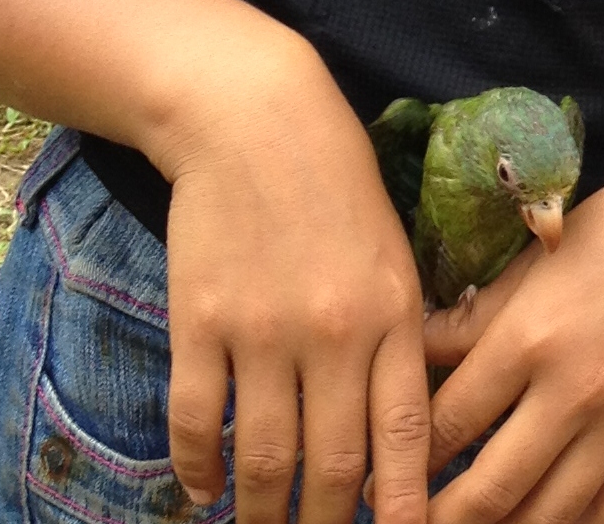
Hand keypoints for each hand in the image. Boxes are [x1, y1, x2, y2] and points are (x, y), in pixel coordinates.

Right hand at [159, 58, 432, 523]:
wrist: (257, 119)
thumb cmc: (339, 189)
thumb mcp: (395, 255)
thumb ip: (401, 339)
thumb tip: (400, 439)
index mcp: (395, 313)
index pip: (405, 438)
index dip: (406, 509)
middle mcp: (334, 332)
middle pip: (333, 470)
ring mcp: (263, 331)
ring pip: (264, 462)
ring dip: (263, 515)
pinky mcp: (199, 324)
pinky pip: (197, 424)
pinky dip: (199, 472)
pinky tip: (204, 494)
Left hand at [420, 150, 603, 523]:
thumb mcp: (535, 258)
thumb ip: (474, 317)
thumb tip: (412, 353)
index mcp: (529, 339)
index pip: (447, 424)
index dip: (405, 459)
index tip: (382, 476)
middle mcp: (570, 393)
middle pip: (485, 491)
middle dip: (436, 521)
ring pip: (543, 518)